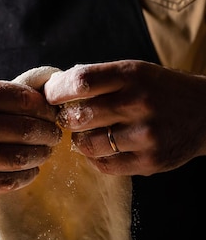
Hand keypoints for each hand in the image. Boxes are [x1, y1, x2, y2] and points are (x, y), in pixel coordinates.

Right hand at [0, 78, 60, 211]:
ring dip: (40, 157)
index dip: (45, 109)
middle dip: (48, 134)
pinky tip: (29, 172)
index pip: (24, 100)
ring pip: (20, 159)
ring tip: (44, 154)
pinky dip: (24, 178)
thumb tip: (38, 101)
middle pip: (27, 130)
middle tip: (54, 136)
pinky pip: (4, 183)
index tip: (52, 114)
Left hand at [44, 60, 205, 175]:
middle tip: (69, 119)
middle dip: (66, 120)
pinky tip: (104, 149)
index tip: (49, 97)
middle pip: (79, 116)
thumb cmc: (160, 92)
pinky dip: (96, 158)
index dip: (57, 92)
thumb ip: (100, 81)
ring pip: (88, 145)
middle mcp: (139, 103)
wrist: (204, 114)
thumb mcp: (135, 73)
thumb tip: (54, 89)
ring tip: (88, 135)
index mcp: (132, 75)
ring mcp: (145, 135)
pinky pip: (104, 165)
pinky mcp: (148, 161)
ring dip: (80, 141)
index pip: (82, 82)